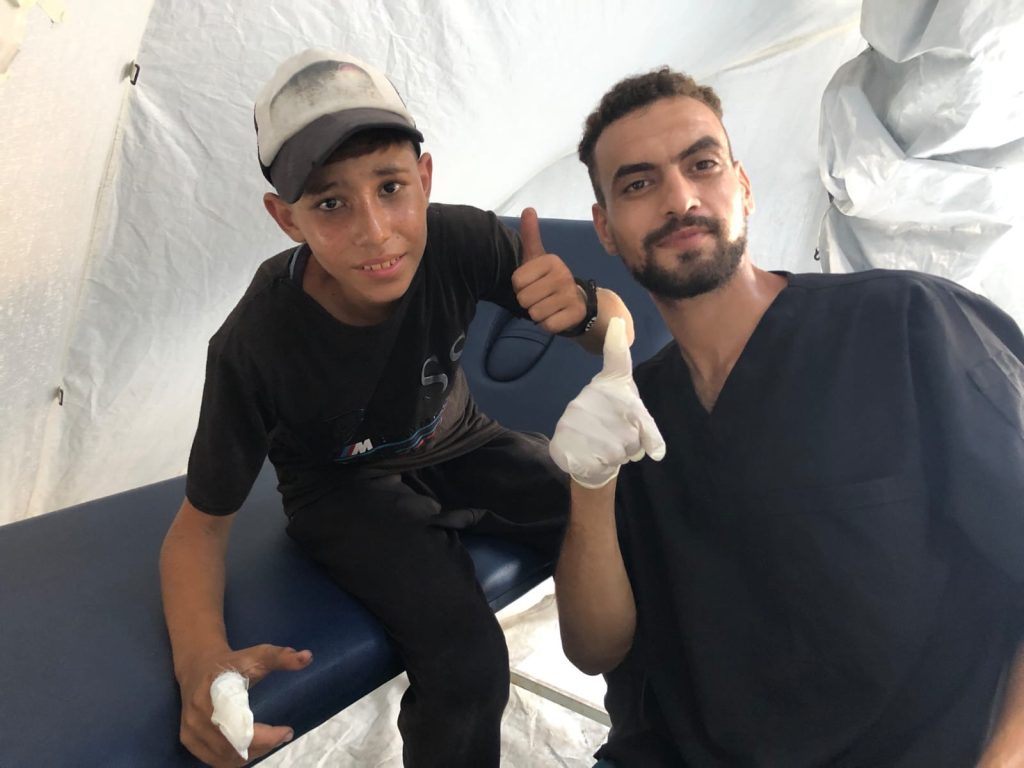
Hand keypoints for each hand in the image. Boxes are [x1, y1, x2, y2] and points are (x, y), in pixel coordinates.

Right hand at [177, 644, 312, 766]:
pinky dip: (236, 758)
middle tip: (282, 735)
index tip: (287, 731)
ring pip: (225, 758)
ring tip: (268, 740)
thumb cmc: (232, 662)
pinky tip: (250, 747)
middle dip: (264, 745)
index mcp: (214, 693)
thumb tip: (307, 657)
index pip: (241, 727)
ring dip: (251, 754)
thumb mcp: (258, 655)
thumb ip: (281, 657)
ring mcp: (191, 731)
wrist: (198, 666)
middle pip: (234, 747)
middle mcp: (198, 715)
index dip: (266, 736)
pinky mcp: (188, 740)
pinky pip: (215, 760)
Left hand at [511, 207, 586, 333]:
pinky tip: (557, 316)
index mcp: (550, 260)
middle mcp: (563, 274)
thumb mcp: (537, 258)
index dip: (520, 287)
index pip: (516, 282)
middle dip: (528, 302)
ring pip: (535, 314)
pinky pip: (547, 325)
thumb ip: (530, 235)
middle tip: (541, 297)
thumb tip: (528, 209)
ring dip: (538, 314)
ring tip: (549, 306)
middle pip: (524, 299)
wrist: (577, 303)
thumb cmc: (549, 280)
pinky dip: (548, 324)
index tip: (533, 283)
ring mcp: (570, 294)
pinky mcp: (575, 314)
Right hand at [549, 316, 665, 487]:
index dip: (616, 344)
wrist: (585, 456)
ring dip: (619, 454)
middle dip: (632, 443)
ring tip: (609, 449)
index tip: (617, 323)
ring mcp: (574, 416)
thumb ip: (648, 434)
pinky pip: (597, 458)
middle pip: (630, 429)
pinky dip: (602, 463)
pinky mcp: (564, 436)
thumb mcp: (636, 425)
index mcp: (608, 386)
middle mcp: (589, 396)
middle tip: (620, 440)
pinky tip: (596, 456)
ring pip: (616, 447)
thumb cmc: (614, 430)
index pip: (616, 363)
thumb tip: (658, 453)